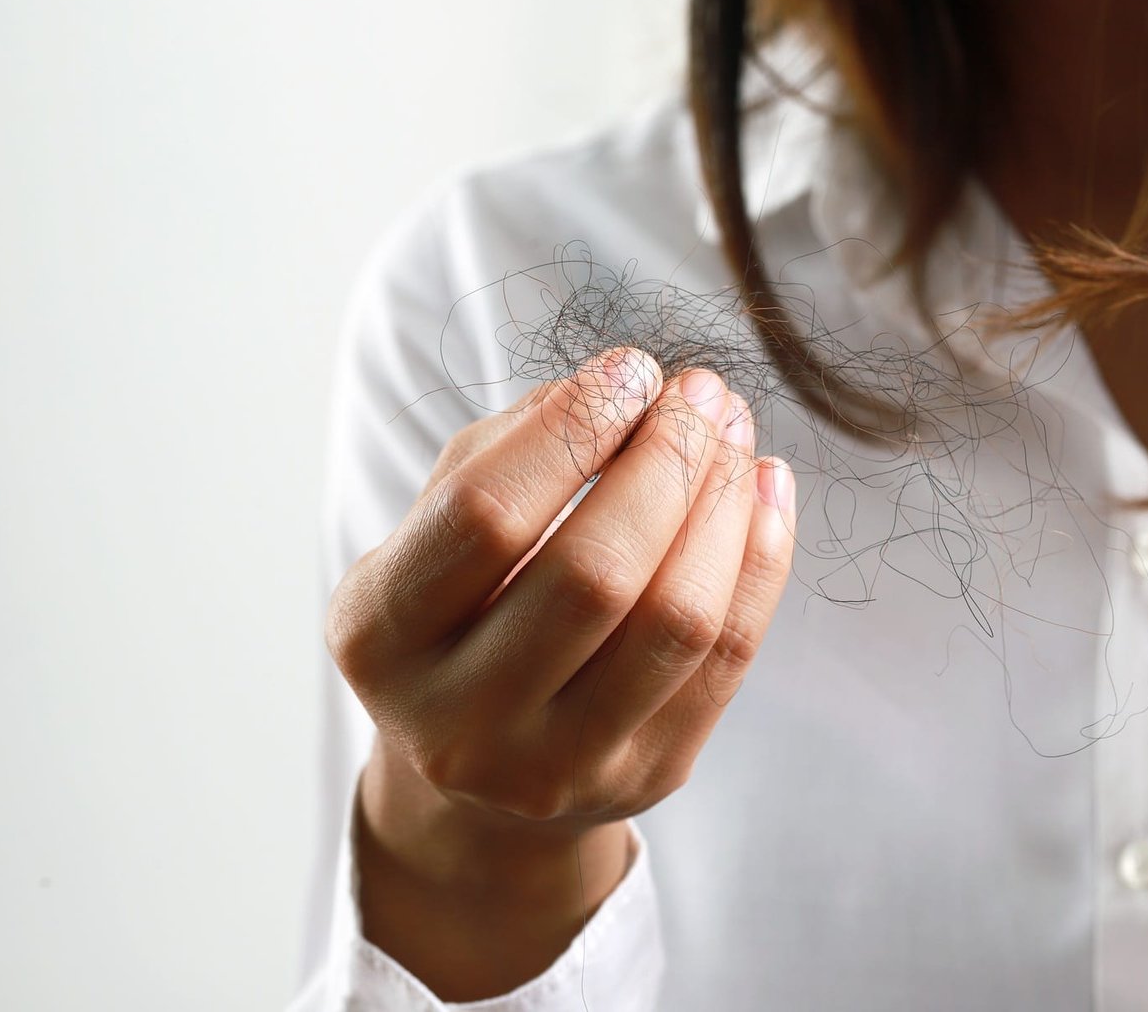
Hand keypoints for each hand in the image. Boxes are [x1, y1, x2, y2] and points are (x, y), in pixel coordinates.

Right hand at [326, 349, 794, 997]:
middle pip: (594, 573)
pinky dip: (761, 558)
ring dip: (723, 504)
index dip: (572, 429)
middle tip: (702, 393)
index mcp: (381, 639)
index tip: (630, 370)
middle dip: (666, 461)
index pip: (486, 516)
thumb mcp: (438, 532)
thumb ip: (510, 450)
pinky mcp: (649, 776)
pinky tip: (766, 488)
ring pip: (677, 620)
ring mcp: (560, 766)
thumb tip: (624, 387)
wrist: (476, 777)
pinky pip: (729, 656)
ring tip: (735, 432)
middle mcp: (461, 721)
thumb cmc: (460, 613)